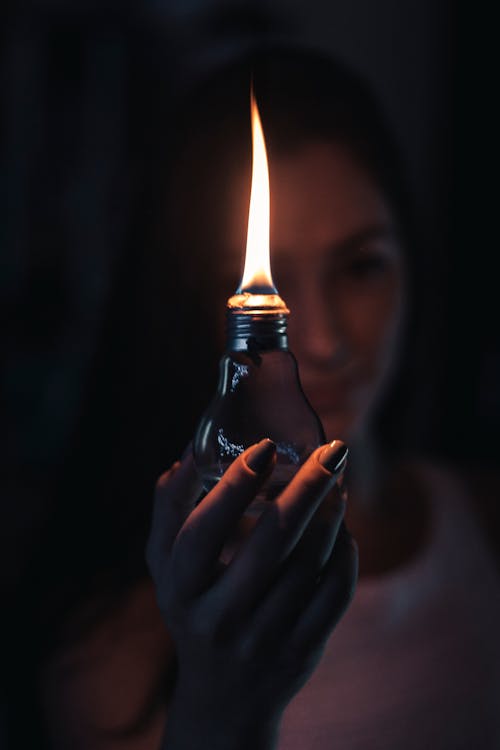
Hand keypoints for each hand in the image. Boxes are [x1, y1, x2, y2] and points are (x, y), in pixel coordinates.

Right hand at [146, 439, 357, 748]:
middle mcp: (218, 617)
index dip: (234, 485)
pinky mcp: (301, 652)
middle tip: (331, 452)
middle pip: (270, 542)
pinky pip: (334, 594)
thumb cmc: (193, 606)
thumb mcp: (166, 565)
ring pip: (309, 565)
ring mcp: (262, 639)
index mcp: (181, 589)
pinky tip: (343, 530)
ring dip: (331, 516)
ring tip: (339, 484)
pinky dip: (345, 556)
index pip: (204, 530)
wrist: (223, 695)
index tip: (266, 447)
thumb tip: (188, 450)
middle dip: (306, 488)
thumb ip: (170, 507)